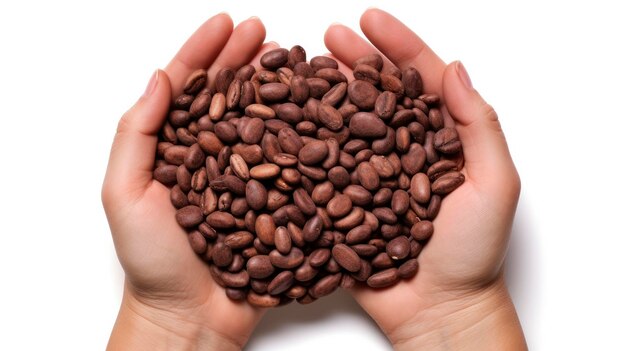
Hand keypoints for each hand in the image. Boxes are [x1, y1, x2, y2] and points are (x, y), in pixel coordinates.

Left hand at [102, 13, 275, 349]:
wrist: (191, 315)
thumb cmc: (152, 261)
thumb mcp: (124, 193)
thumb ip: (136, 133)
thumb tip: (158, 77)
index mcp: (174, 149)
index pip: (189, 89)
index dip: (205, 52)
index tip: (225, 23)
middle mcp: (212, 157)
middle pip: (230, 98)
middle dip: (246, 61)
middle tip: (265, 32)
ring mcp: (245, 177)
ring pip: (262, 123)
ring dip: (276, 89)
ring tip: (293, 61)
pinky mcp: (272, 201)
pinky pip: (288, 162)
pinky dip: (302, 135)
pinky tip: (314, 113)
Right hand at [325, 9, 525, 349]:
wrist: (437, 309)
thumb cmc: (473, 253)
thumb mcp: (494, 185)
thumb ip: (478, 127)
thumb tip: (456, 68)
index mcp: (440, 138)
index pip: (417, 80)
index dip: (395, 46)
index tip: (370, 19)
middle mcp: (402, 149)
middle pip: (374, 94)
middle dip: (353, 62)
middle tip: (328, 37)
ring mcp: (371, 173)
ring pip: (345, 123)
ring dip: (324, 94)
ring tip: (302, 69)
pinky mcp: (346, 200)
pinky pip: (324, 165)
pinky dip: (306, 141)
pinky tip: (287, 122)